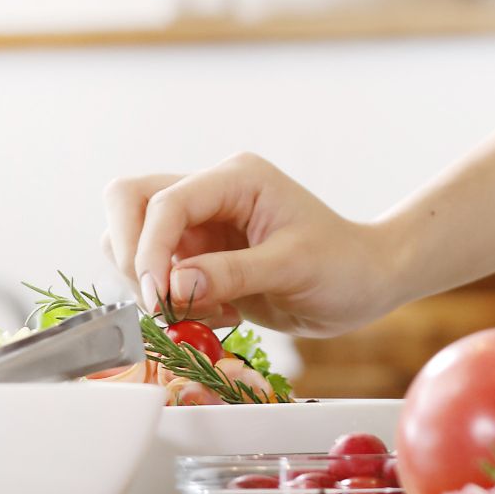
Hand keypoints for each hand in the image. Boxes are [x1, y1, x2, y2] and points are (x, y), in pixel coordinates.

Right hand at [105, 154, 403, 337]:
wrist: (365, 283)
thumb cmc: (343, 266)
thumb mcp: (293, 268)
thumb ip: (231, 275)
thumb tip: (172, 288)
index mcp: (237, 179)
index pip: (165, 202)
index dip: (148, 250)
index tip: (158, 298)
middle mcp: (212, 194)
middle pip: (129, 202)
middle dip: (131, 254)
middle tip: (160, 301)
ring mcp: (201, 225)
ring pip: (131, 239)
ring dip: (150, 283)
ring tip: (202, 311)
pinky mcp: (198, 257)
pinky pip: (154, 274)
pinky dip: (170, 302)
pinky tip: (216, 314)